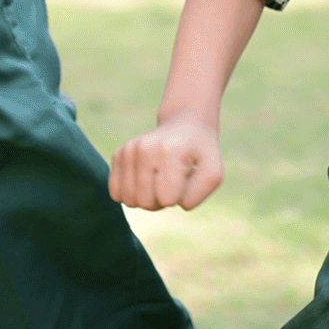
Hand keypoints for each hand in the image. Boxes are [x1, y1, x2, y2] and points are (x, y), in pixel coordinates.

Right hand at [109, 115, 225, 210]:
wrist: (184, 125)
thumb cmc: (200, 154)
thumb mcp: (213, 173)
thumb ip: (197, 195)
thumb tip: (169, 202)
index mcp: (171, 151)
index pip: (167, 199)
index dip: (179, 198)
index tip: (185, 180)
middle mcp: (146, 147)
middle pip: (146, 203)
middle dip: (161, 202)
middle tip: (172, 183)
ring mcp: (129, 149)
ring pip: (129, 200)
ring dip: (146, 199)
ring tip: (159, 181)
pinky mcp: (119, 154)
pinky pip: (115, 193)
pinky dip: (131, 193)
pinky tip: (144, 180)